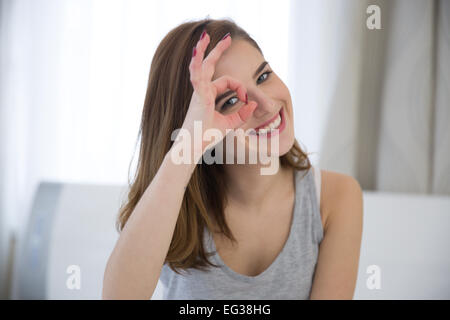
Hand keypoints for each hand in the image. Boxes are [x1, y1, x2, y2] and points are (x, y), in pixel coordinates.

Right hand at [180, 31, 257, 156]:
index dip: (240, 88)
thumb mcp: (230, 124)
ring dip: (205, 50)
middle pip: (209, 65)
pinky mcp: (198, 96)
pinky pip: (197, 75)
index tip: (246, 100)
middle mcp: (201, 91)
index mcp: (207, 96)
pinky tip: (198, 50)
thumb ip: (242, 114)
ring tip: (207, 35)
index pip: (226, 82)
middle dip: (217, 50)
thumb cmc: (207, 137)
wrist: (194, 147)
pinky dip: (197, 62)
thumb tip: (254, 103)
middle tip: (227, 38)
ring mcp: (198, 92)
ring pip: (201, 65)